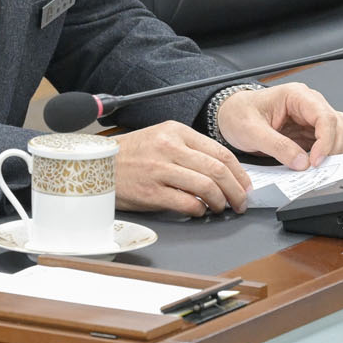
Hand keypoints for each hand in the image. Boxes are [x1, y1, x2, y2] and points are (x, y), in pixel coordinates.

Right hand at [113, 121, 249, 215]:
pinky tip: (200, 210)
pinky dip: (200, 210)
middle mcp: (169, 147)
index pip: (220, 151)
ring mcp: (160, 169)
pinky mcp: (152, 192)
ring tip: (222, 207)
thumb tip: (221, 171)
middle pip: (218, 169)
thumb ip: (189, 149)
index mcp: (175, 131)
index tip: (245, 185)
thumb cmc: (130, 155)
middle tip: (241, 201)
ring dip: (221, 201)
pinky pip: (187, 203)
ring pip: (207, 186)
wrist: (97, 165)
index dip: (239, 172)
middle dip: (236, 190)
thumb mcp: (160, 138)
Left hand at [214, 82, 342, 169]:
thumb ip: (277, 146)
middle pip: (339, 125)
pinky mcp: (313, 132)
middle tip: (321, 171)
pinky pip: (339, 139)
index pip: (325, 116)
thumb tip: (301, 162)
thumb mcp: (251, 131)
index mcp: (297, 96)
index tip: (316, 161)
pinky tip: (336, 165)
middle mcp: (310, 104)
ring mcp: (314, 118)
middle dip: (335, 150)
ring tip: (336, 169)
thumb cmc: (239, 114)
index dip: (326, 141)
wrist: (231, 115)